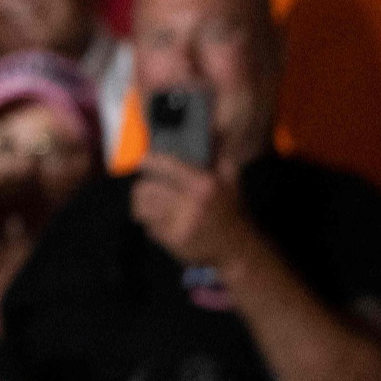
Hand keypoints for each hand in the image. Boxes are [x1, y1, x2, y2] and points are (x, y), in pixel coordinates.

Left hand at [131, 153, 260, 266]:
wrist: (238, 248)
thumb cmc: (231, 212)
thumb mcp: (230, 182)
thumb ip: (219, 158)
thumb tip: (213, 132)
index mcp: (203, 184)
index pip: (165, 166)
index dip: (149, 162)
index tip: (143, 162)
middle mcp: (191, 203)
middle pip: (146, 188)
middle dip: (143, 188)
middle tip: (146, 188)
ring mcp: (182, 223)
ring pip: (142, 208)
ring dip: (142, 206)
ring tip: (149, 205)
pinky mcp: (174, 241)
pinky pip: (149, 227)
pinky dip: (151, 224)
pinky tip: (162, 222)